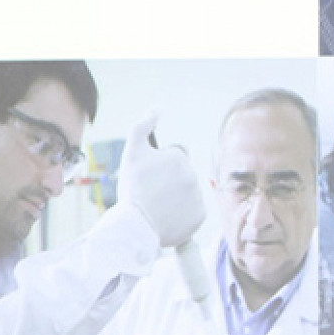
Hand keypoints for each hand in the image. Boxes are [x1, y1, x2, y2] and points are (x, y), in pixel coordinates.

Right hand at [118, 112, 205, 246]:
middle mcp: (193, 176)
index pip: (176, 155)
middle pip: (182, 175)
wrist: (136, 226)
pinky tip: (168, 217)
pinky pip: (193, 212)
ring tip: (160, 207)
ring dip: (177, 197)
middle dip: (170, 181)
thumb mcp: (133, 151)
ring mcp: (198, 197)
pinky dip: (183, 215)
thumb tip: (157, 108)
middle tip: (153, 194)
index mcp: (180, 158)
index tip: (151, 177)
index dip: (161, 165)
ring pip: (188, 193)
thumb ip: (143, 125)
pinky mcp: (200, 217)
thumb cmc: (133, 188)